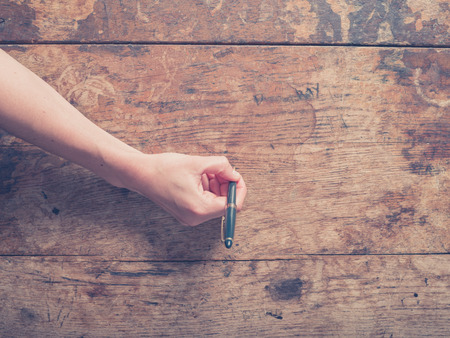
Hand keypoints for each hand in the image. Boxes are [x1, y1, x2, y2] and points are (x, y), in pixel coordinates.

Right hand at [116, 152, 246, 225]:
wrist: (139, 174)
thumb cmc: (164, 168)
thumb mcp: (197, 162)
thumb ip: (221, 166)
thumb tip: (234, 173)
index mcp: (200, 208)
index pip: (233, 205)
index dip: (238, 188)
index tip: (235, 174)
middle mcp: (196, 218)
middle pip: (224, 204)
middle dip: (225, 184)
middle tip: (218, 168)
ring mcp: (190, 217)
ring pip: (215, 202)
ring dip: (216, 185)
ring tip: (205, 170)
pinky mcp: (185, 213)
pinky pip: (204, 202)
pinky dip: (206, 189)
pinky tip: (198, 176)